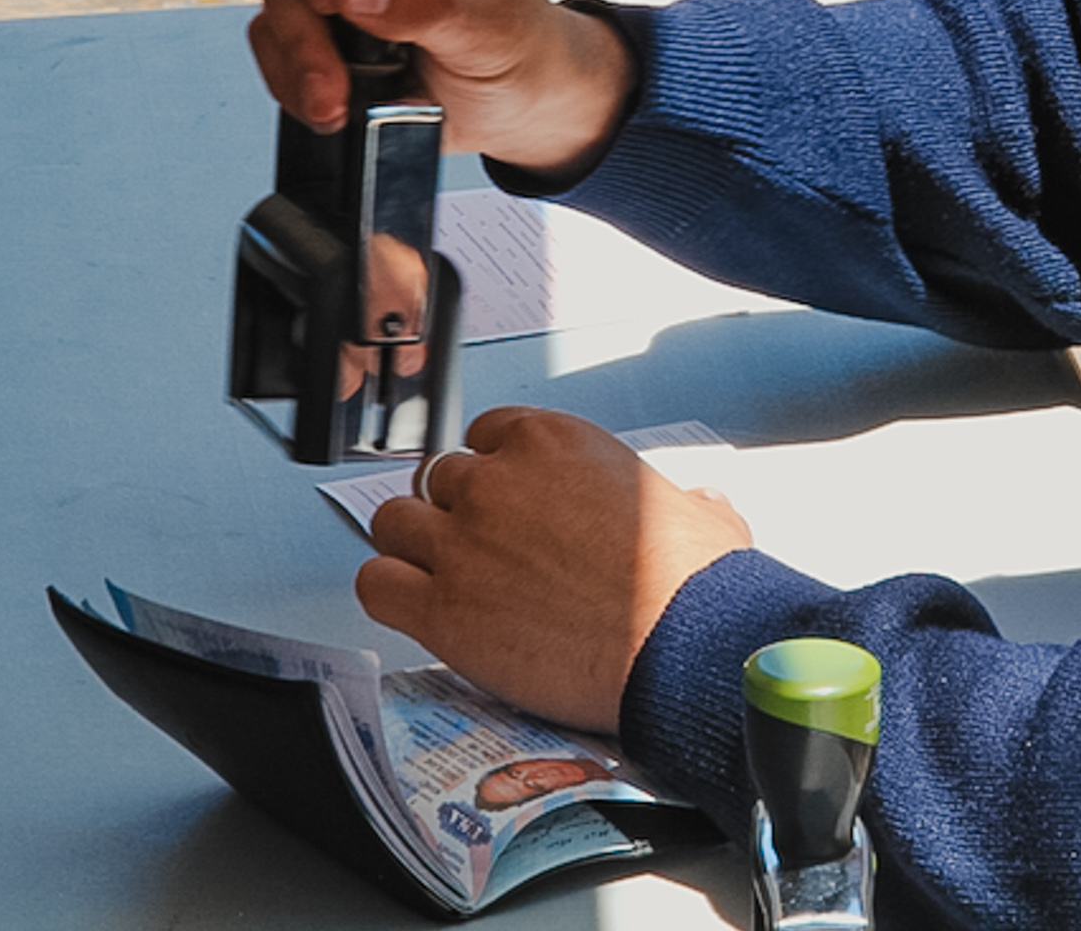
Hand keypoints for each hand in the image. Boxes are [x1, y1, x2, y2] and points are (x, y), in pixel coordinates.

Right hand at [248, 0, 636, 177]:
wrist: (512, 108)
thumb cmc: (518, 46)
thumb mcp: (492, 27)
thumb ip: (429, 4)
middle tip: (330, 2)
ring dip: (301, 37)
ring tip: (339, 93)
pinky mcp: (313, 18)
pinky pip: (269, 32)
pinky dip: (290, 73)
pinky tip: (332, 104)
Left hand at [360, 407, 753, 733]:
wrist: (678, 647)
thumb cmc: (691, 585)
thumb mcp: (703, 516)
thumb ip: (688, 502)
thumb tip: (702, 507)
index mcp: (554, 443)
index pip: (487, 433)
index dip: (496, 469)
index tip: (509, 499)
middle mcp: (498, 482)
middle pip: (440, 478)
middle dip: (458, 511)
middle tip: (484, 547)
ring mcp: (463, 543)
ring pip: (394, 522)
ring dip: (414, 545)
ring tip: (443, 575)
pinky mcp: (441, 609)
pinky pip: (377, 585)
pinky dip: (390, 593)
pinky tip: (416, 606)